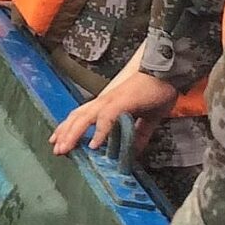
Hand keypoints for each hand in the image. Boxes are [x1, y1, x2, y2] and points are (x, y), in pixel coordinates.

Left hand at [52, 64, 180, 157]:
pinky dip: (99, 131)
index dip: (69, 128)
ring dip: (73, 133)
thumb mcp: (147, 118)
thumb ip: (139, 134)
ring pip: (85, 117)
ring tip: (64, 149)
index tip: (59, 141)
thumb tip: (134, 151)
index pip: (82, 116)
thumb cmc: (157, 91)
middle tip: (56, 150)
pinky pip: (106, 118)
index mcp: (108, 104)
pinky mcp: (121, 101)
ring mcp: (111, 100)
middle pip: (77, 117)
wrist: (168, 73)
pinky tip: (94, 145)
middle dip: (64, 133)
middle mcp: (105, 101)